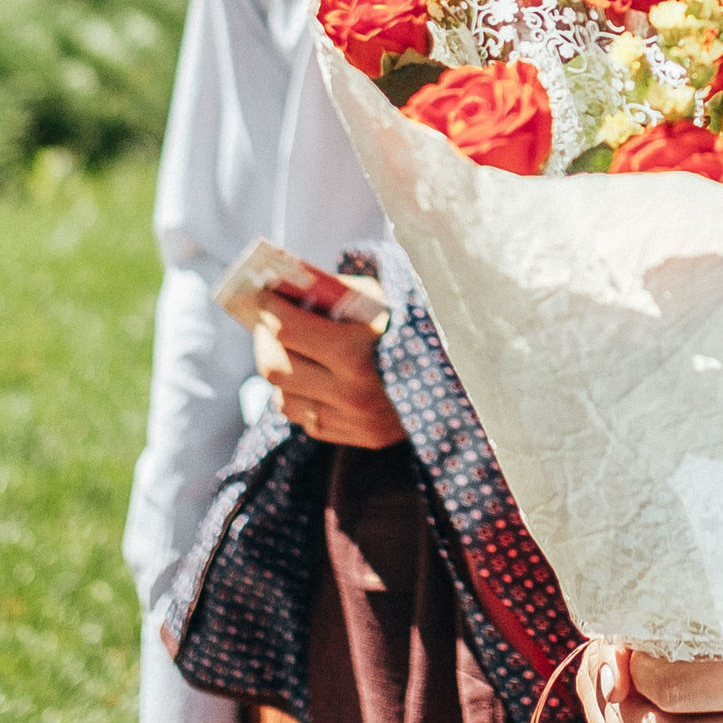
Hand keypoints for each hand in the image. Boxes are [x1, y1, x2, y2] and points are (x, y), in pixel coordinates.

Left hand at [254, 298, 405, 448]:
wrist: (464, 371)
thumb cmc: (414, 322)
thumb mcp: (379, 296)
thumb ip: (332, 291)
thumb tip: (283, 285)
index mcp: (356, 353)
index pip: (287, 330)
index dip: (266, 308)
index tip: (258, 294)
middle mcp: (352, 394)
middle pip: (276, 368)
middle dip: (264, 340)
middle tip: (265, 322)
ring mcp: (355, 422)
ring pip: (283, 399)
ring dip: (278, 369)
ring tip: (285, 348)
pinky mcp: (358, 437)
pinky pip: (304, 419)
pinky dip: (298, 395)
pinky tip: (308, 375)